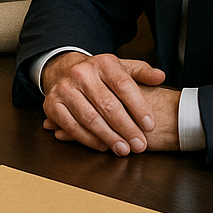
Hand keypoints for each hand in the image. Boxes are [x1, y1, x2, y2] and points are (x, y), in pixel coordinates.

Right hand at [40, 52, 167, 155]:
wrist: (64, 70)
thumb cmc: (99, 75)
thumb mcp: (122, 68)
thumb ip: (142, 73)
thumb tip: (160, 76)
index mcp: (102, 63)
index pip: (123, 85)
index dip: (138, 107)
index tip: (150, 126)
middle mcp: (80, 73)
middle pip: (107, 104)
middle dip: (126, 128)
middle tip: (139, 144)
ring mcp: (64, 88)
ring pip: (89, 118)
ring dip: (109, 137)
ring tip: (123, 149)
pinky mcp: (52, 104)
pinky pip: (71, 126)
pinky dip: (88, 139)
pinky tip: (102, 145)